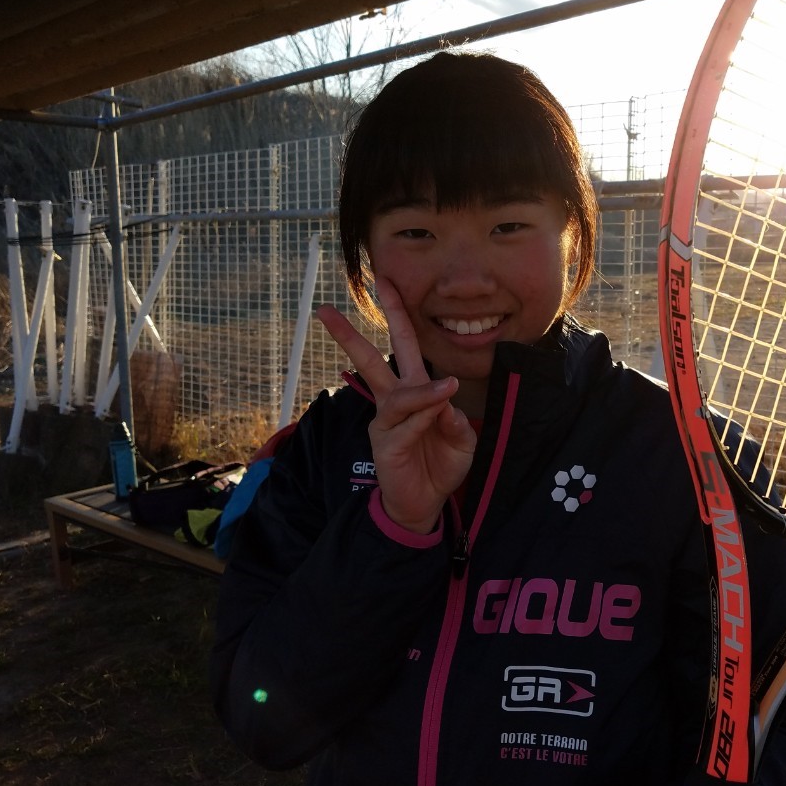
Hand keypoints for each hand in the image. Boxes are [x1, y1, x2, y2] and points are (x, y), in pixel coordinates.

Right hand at [316, 278, 475, 532]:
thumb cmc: (440, 464)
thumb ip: (456, 420)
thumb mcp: (461, 439)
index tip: (385, 281)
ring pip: (398, 396)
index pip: (403, 344)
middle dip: (349, 334)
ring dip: (423, 392)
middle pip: (371, 359)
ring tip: (446, 389)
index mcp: (412, 389)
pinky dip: (424, 419)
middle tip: (324, 310)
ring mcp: (386, 422)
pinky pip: (406, 425)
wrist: (424, 504)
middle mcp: (393, 400)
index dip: (396, 313)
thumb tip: (446, 404)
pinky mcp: (385, 445)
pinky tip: (437, 419)